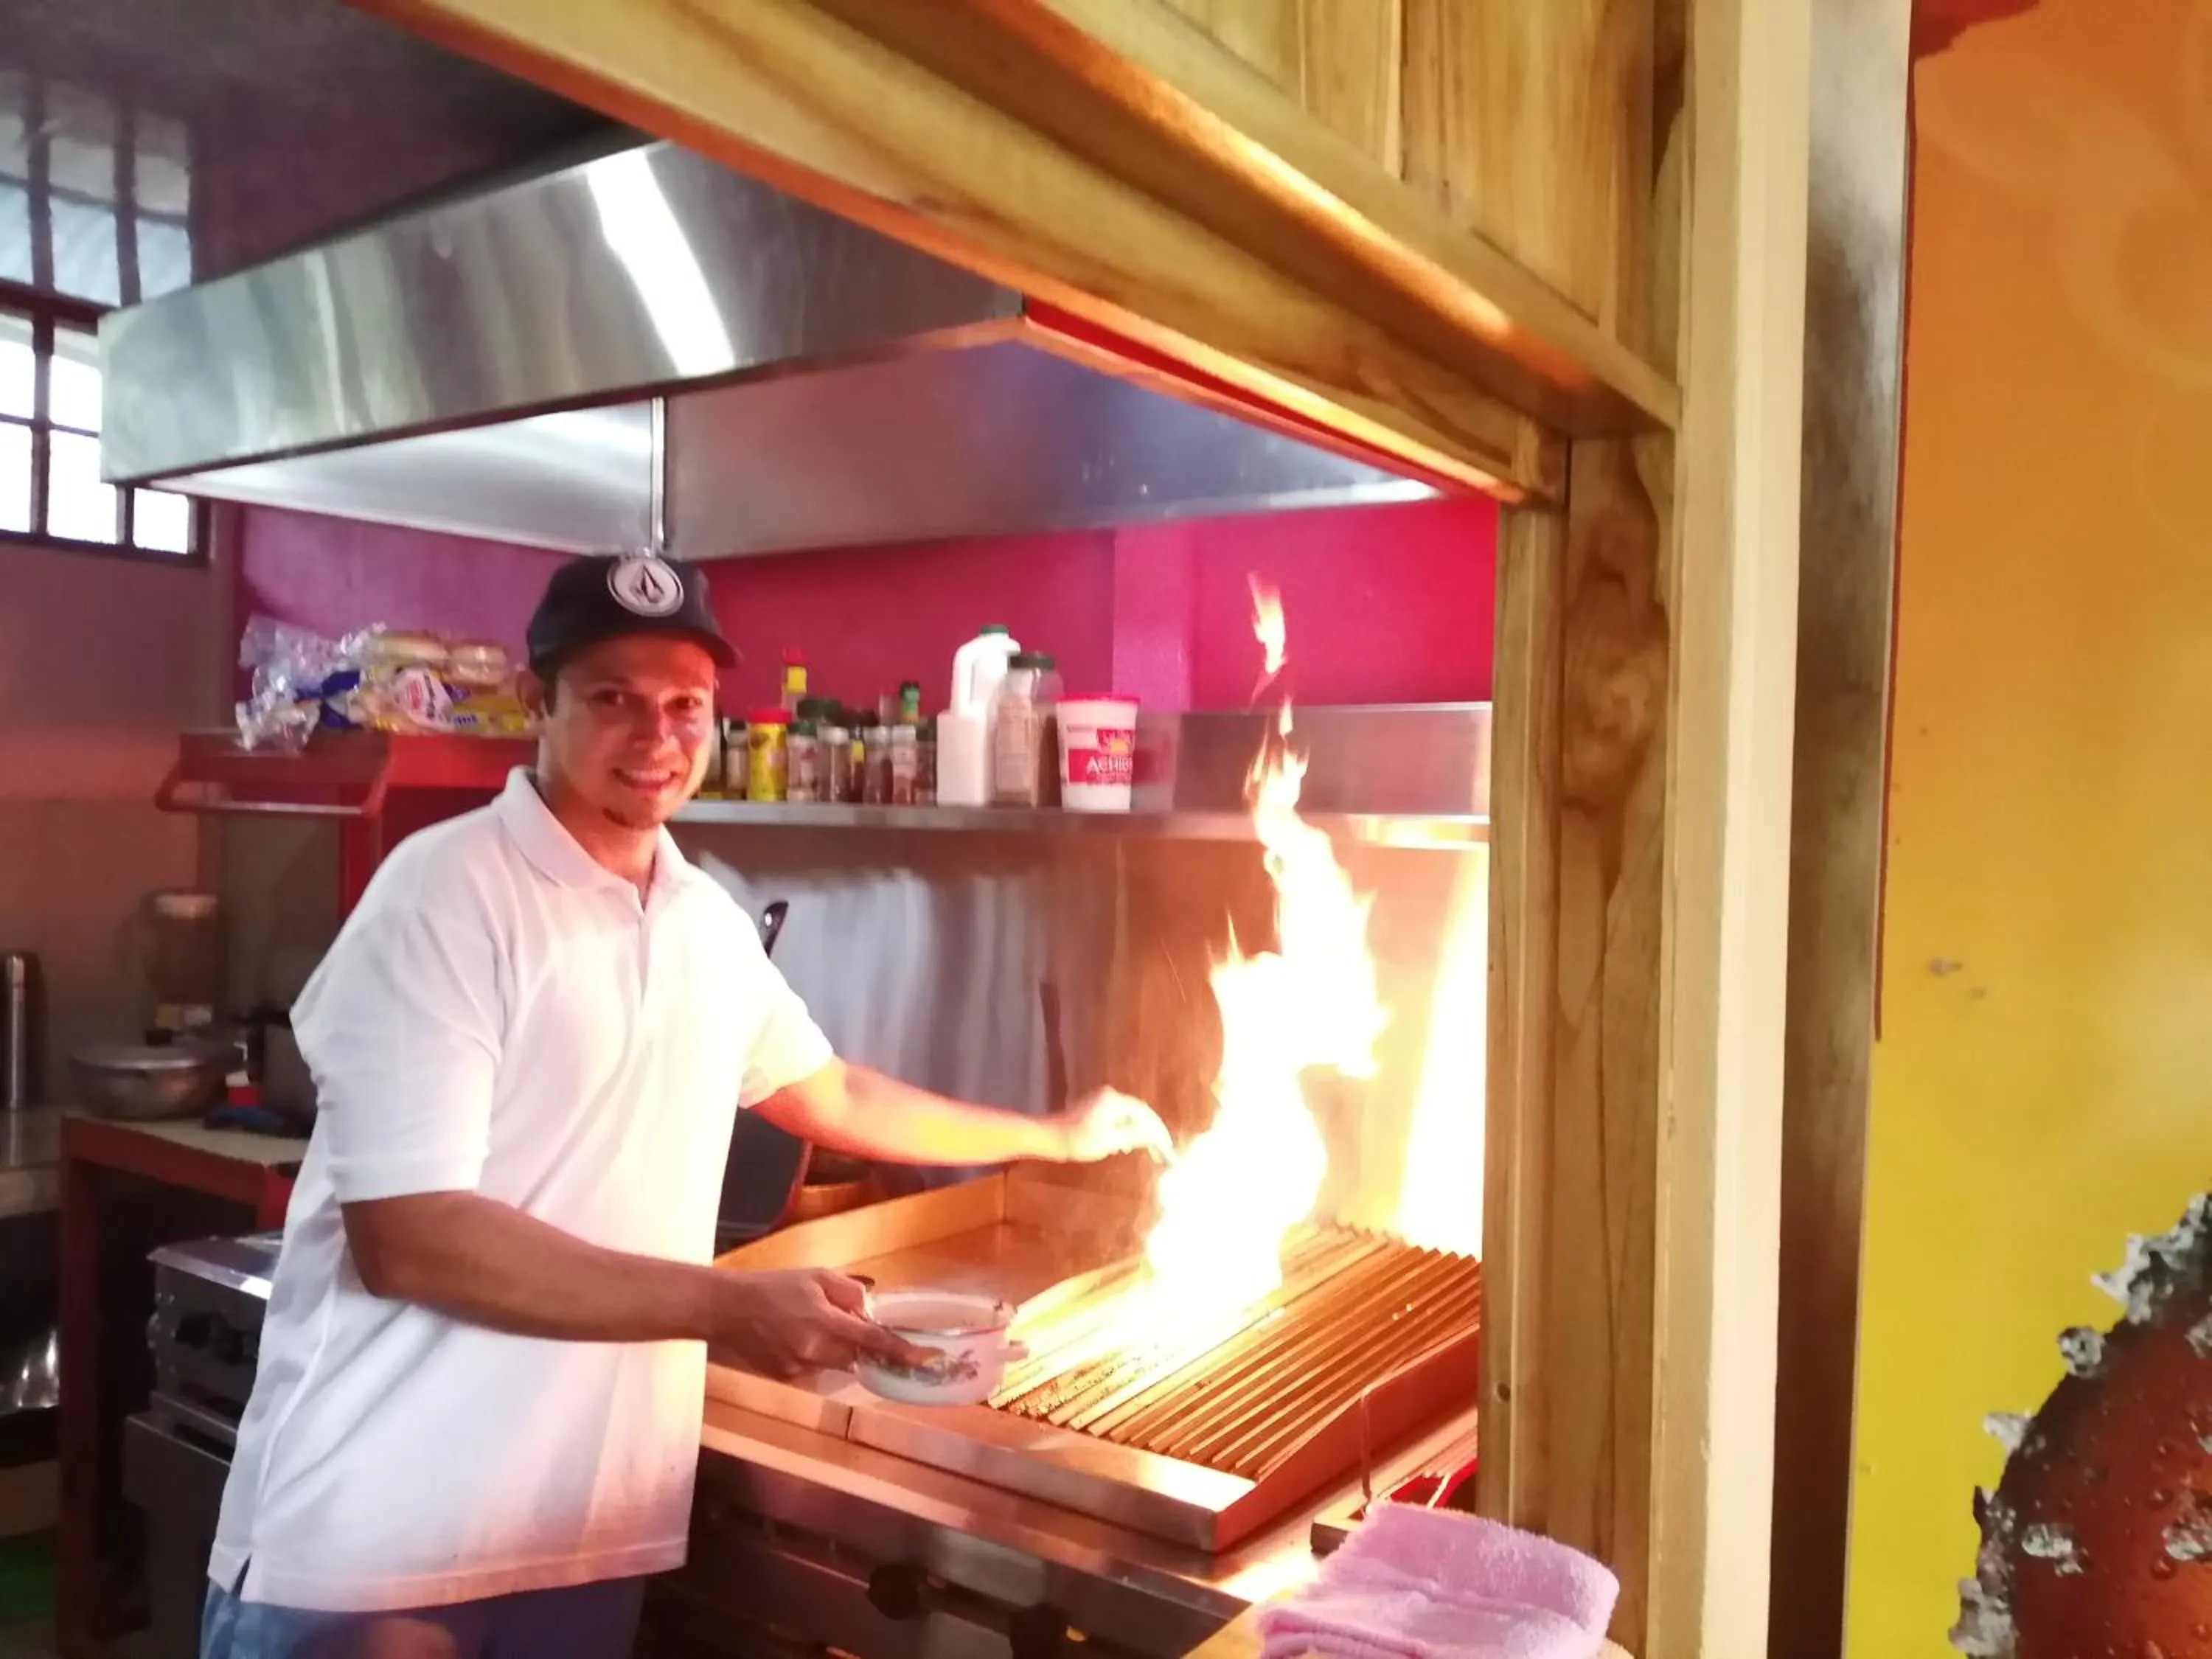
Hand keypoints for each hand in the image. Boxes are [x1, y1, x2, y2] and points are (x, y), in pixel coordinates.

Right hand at [705, 1268, 932, 1378]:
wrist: (726, 1309)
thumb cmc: (772, 1286)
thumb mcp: (814, 1276)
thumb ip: (848, 1292)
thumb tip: (870, 1310)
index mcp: (825, 1323)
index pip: (873, 1341)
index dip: (901, 1351)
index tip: (925, 1358)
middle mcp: (815, 1352)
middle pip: (858, 1358)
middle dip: (863, 1346)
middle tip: (850, 1325)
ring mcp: (800, 1369)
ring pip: (836, 1364)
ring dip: (836, 1348)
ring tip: (809, 1324)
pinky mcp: (787, 1379)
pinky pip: (815, 1369)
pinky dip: (815, 1355)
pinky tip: (793, 1337)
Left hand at [1052, 1088, 1173, 1163]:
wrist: (1049, 1137)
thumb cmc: (1079, 1140)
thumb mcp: (1111, 1141)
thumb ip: (1136, 1135)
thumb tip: (1155, 1134)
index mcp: (1115, 1101)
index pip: (1145, 1113)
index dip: (1159, 1131)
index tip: (1167, 1147)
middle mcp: (1110, 1096)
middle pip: (1138, 1113)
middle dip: (1150, 1133)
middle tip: (1161, 1152)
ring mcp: (1101, 1101)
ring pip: (1128, 1117)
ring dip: (1138, 1133)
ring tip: (1146, 1150)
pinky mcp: (1095, 1108)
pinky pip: (1117, 1118)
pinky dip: (1125, 1131)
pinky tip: (1124, 1145)